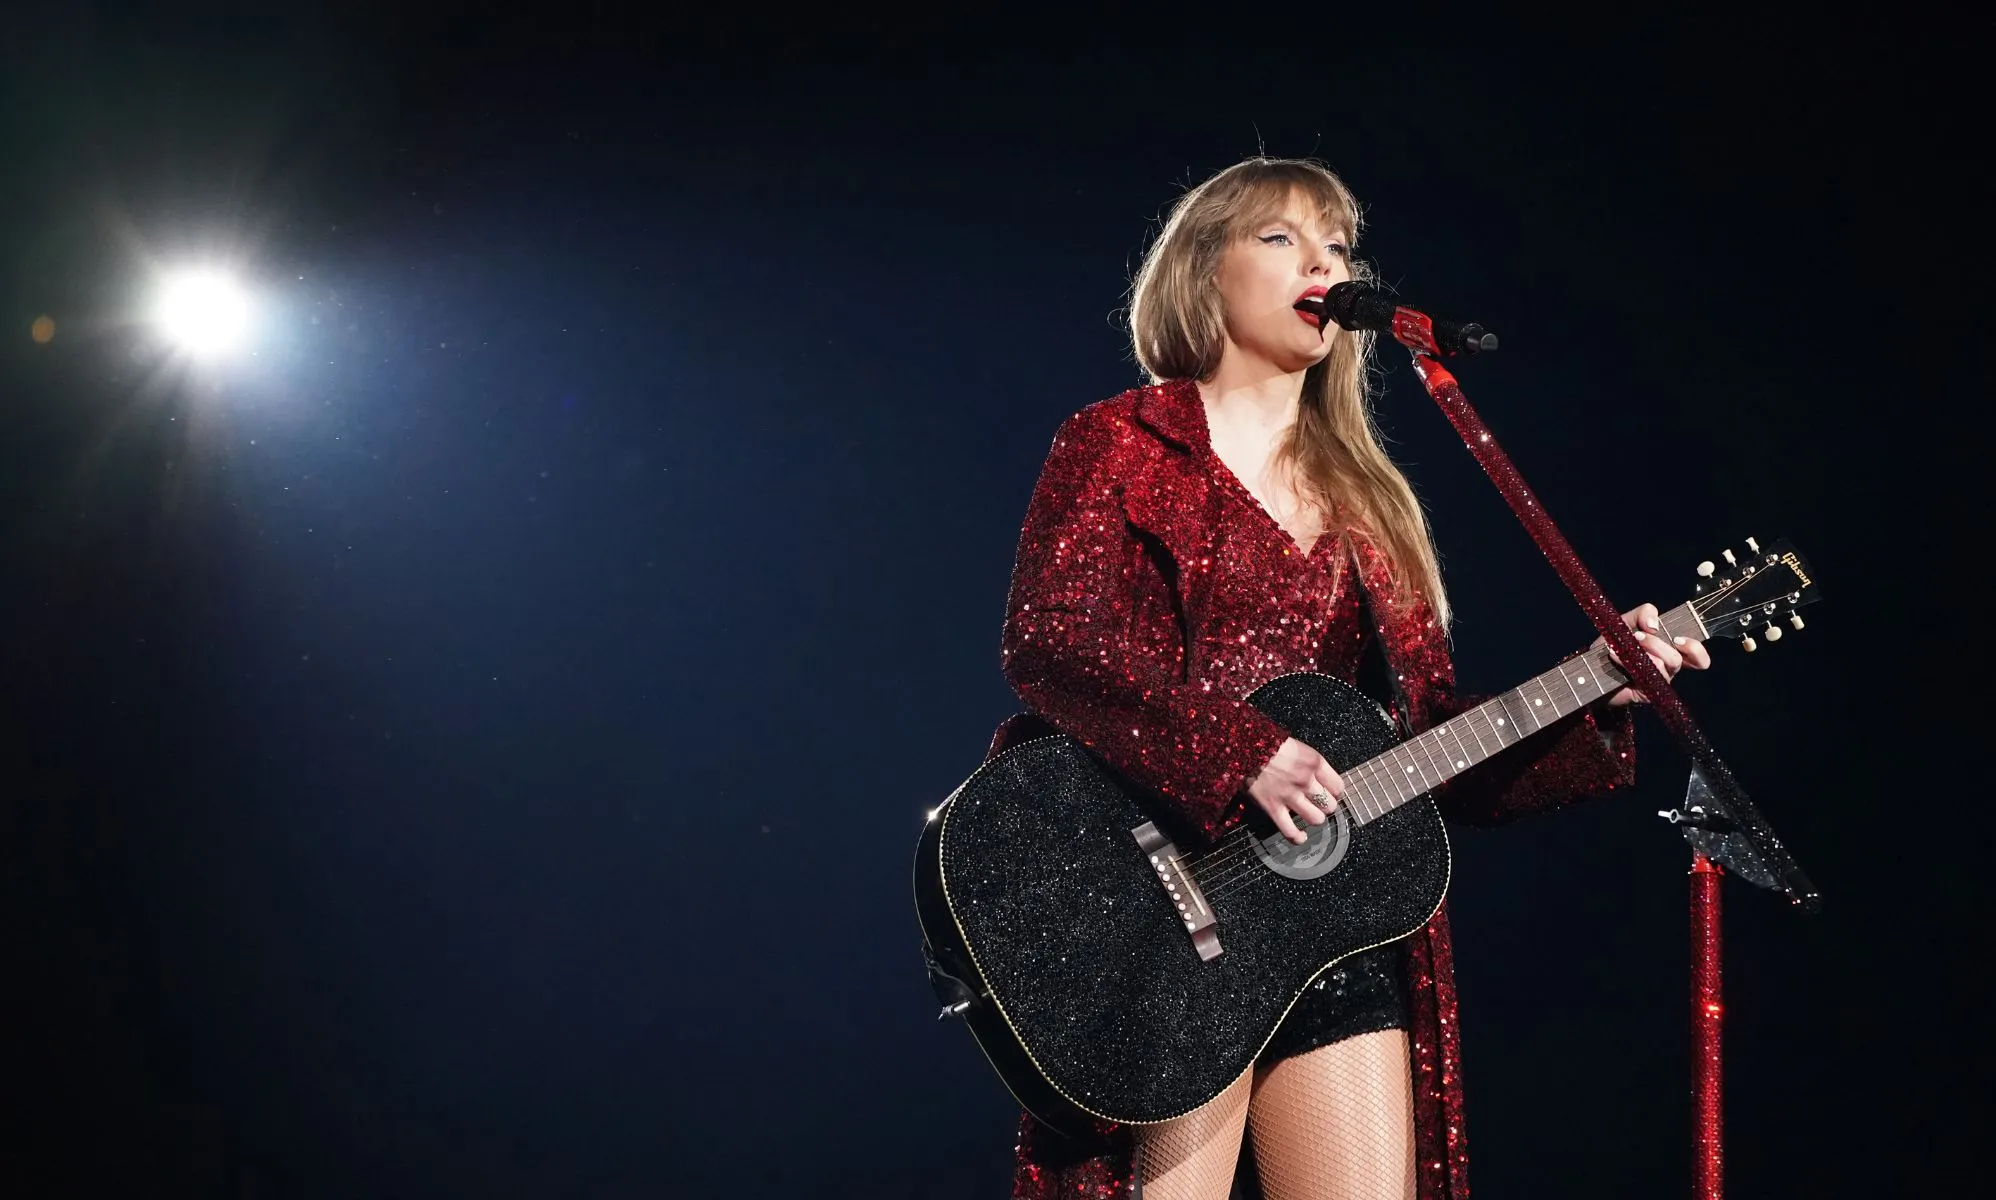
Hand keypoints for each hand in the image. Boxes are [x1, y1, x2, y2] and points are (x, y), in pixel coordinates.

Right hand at [1247, 737, 1343, 844]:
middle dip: (1326, 806)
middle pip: (1330, 804)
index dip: (1335, 792)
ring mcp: (1290, 795)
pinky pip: (1290, 831)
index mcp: (1314, 762)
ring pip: (1316, 819)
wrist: (1241, 745)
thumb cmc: (1266, 743)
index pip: (1338, 786)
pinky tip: (1300, 837)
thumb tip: (1318, 778)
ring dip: (1314, 818)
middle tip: (1318, 804)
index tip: (1330, 793)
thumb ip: (1309, 763)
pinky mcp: (1273, 807)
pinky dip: (1297, 838)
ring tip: (1308, 814)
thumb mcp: (1295, 746)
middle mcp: (1305, 779)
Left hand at [1593, 602, 1712, 706]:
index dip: (1695, 650)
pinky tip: (1614, 655)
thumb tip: (1654, 625)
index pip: (1697, 656)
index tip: (1678, 638)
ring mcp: (1658, 682)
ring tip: (1624, 644)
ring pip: (1666, 665)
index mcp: (1670, 650)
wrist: (1589, 667)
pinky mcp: (1646, 692)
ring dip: (1646, 649)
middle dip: (1658, 643)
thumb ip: (1643, 614)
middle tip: (1639, 636)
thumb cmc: (1613, 644)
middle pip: (1680, 658)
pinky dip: (1630, 661)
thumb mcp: (1627, 621)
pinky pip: (1649, 675)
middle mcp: (1668, 668)